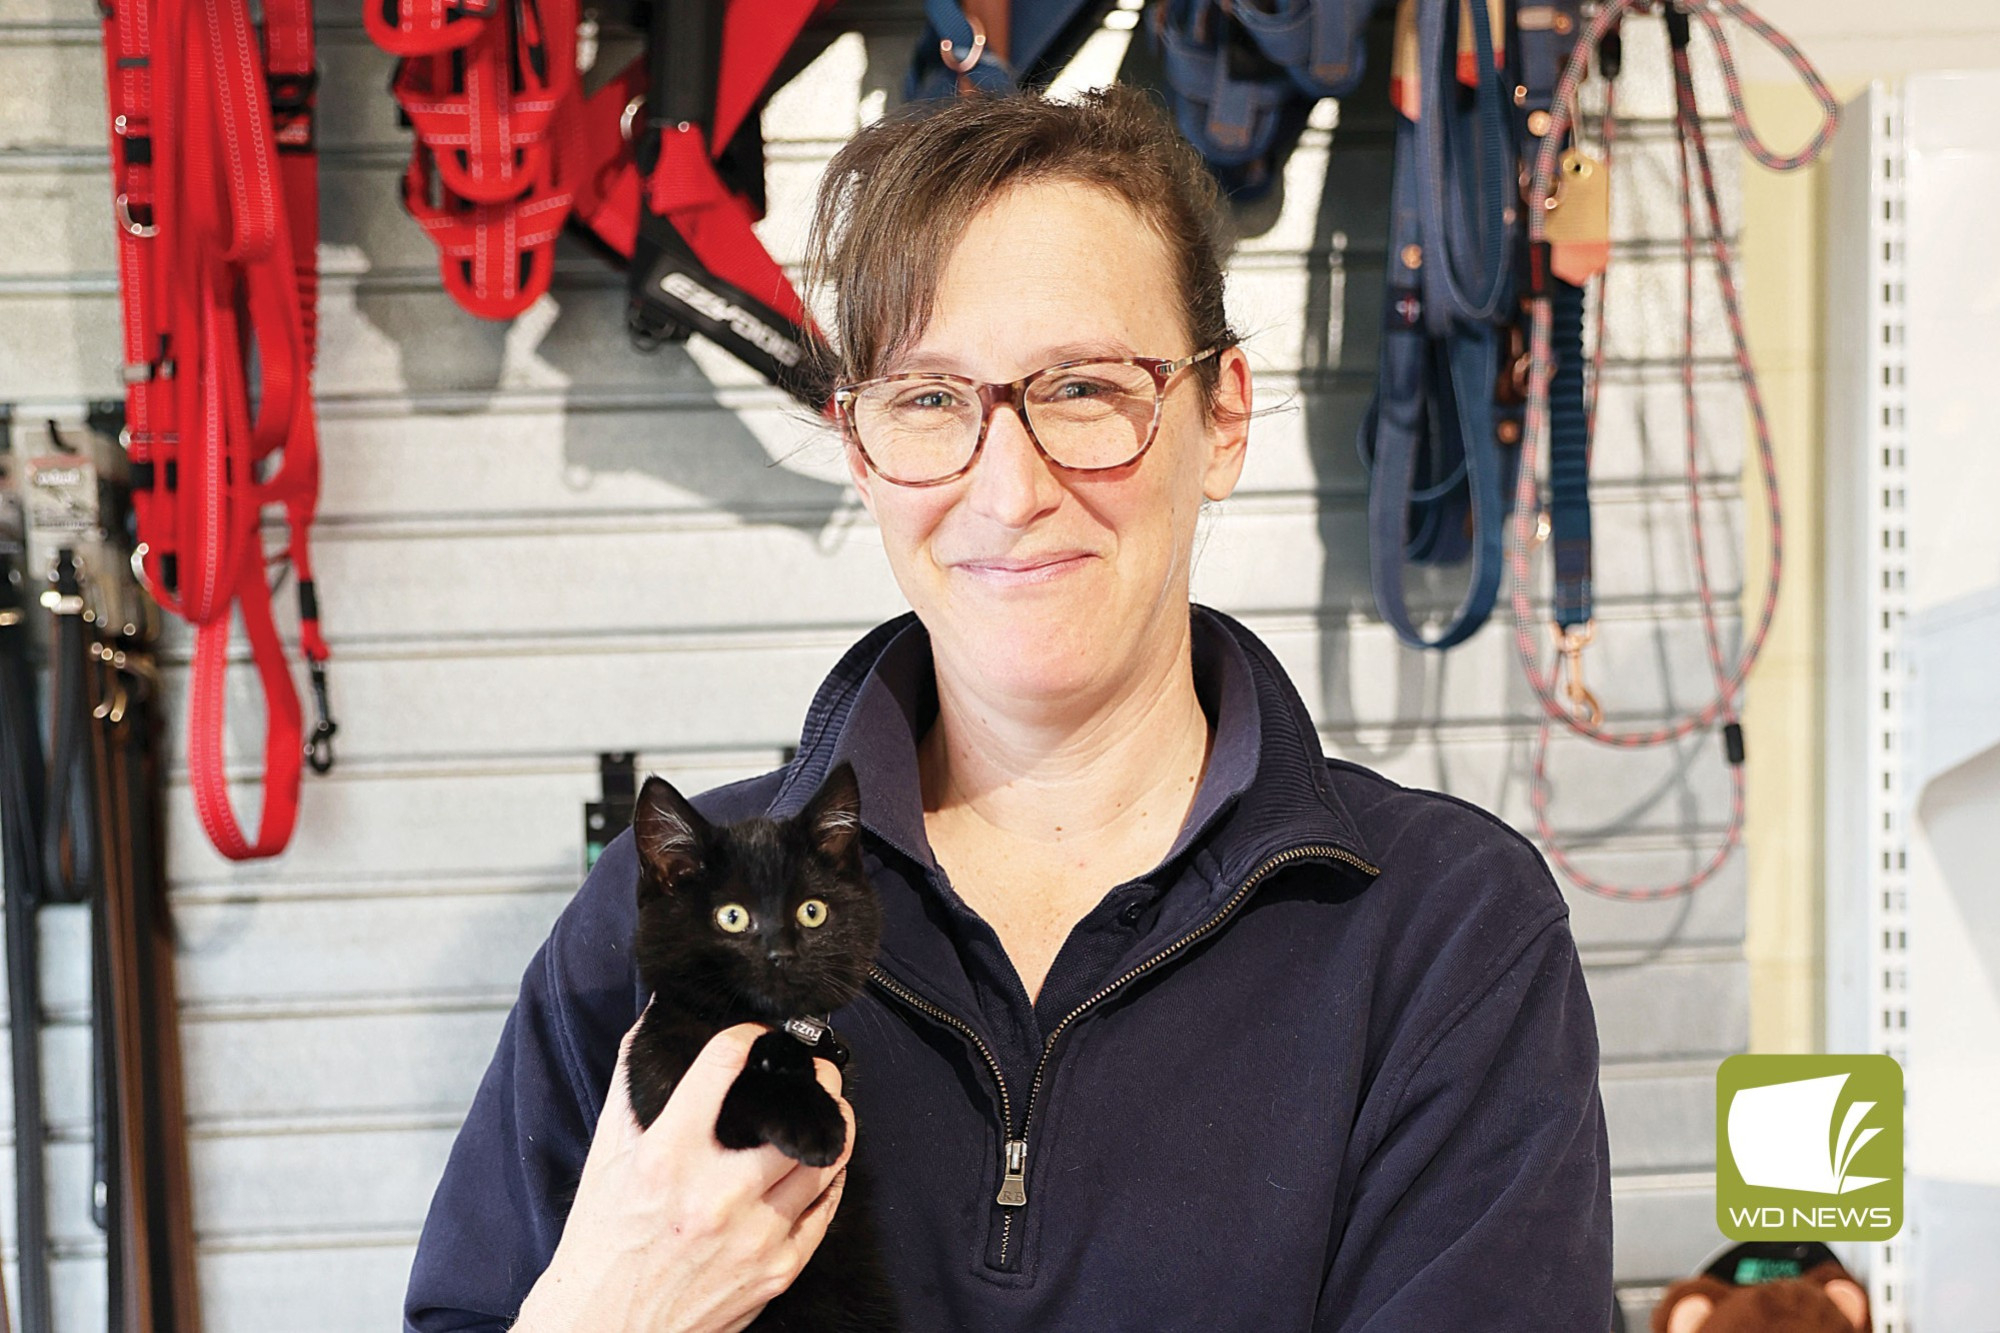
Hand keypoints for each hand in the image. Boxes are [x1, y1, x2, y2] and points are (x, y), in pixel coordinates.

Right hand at [511, 1012, 855, 1332]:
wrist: (605, 1331)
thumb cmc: (602, 1245)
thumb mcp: (606, 1160)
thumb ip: (630, 1090)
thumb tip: (653, 1027)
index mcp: (667, 1158)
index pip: (722, 1066)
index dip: (747, 1034)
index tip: (756, 1031)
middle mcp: (715, 1196)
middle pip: (798, 1115)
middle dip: (818, 1078)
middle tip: (817, 1067)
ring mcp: (754, 1235)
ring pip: (826, 1160)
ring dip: (836, 1125)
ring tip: (829, 1109)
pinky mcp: (777, 1270)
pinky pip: (825, 1211)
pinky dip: (831, 1179)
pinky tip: (823, 1163)